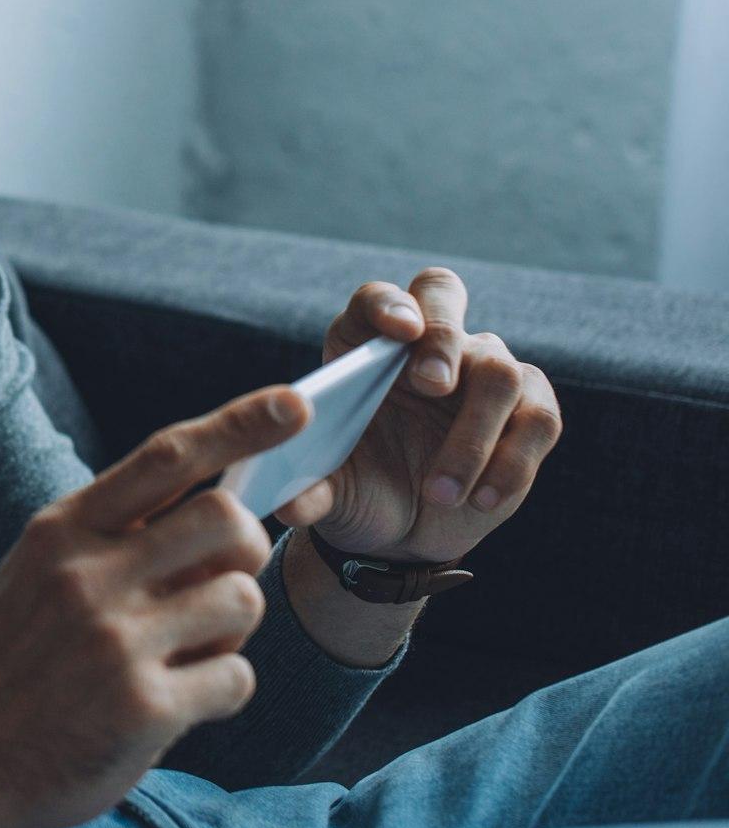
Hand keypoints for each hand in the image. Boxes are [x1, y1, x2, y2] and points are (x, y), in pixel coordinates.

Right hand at [0, 386, 308, 827]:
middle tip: (220, 580)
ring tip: (187, 651)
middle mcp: (88, 575)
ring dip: (233, 628)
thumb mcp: (41, 572)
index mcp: (63, 529)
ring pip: (243, 599)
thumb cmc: (19, 658)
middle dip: (246, 549)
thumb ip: (118, 535)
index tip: (296, 403)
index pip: (166, 456)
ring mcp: (116, 641)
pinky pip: (237, 677)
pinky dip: (223, 689)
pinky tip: (179, 701)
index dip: (239, 423)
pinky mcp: (143, 708)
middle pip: (228, 520)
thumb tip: (228, 507)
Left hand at [276, 267, 563, 565]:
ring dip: (472, 438)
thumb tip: (289, 504)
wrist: (402, 532)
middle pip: (443, 294)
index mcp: (365, 345)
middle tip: (430, 384)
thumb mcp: (329, 493)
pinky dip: (511, 463)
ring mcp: (481, 371)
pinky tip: (481, 500)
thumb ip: (309, 491)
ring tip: (438, 493)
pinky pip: (538, 419)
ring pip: (498, 372)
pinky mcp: (527, 411)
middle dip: (442, 335)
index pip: (377, 299)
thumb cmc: (358, 491)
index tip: (399, 332)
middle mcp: (426, 344)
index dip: (389, 306)